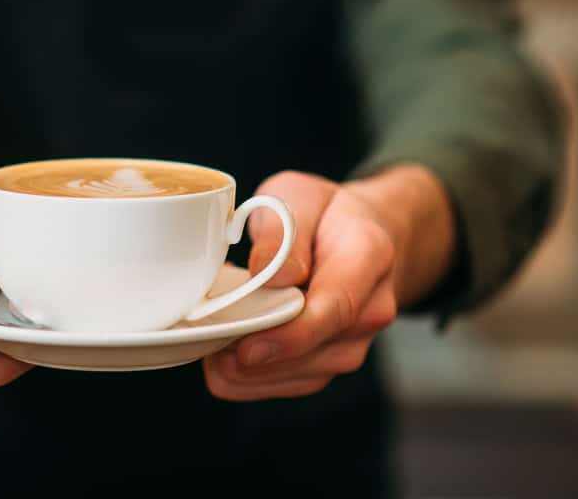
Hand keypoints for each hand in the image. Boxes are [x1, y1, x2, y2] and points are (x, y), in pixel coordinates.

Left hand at [203, 166, 453, 400]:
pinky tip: (221, 356)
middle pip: (316, 351)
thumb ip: (282, 230)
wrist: (360, 234)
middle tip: (205, 339)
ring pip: (300, 376)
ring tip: (208, 342)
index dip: (291, 335)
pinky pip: (291, 384)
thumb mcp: (297, 194)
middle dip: (257, 355)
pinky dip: (252, 378)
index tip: (246, 348)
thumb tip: (268, 274)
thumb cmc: (323, 213)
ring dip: (250, 371)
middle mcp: (372, 308)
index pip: (337, 306)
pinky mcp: (331, 361)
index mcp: (368, 255)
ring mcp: (355, 341)